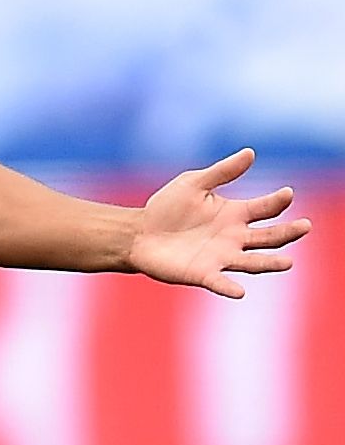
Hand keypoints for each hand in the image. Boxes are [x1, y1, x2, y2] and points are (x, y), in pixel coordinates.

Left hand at [128, 149, 311, 298]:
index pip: (264, 208)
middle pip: (268, 237)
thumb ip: (222, 172)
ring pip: (252, 262)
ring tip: (288, 262)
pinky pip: (219, 282)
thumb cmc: (167, 207)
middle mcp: (234, 238)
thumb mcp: (194, 184)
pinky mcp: (203, 274)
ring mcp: (221, 257)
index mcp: (234, 214)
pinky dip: (229, 287)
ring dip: (270, 263)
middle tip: (305, 226)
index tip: (287, 194)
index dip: (277, 201)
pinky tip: (240, 292)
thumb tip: (250, 152)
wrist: (138, 233)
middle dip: (288, 233)